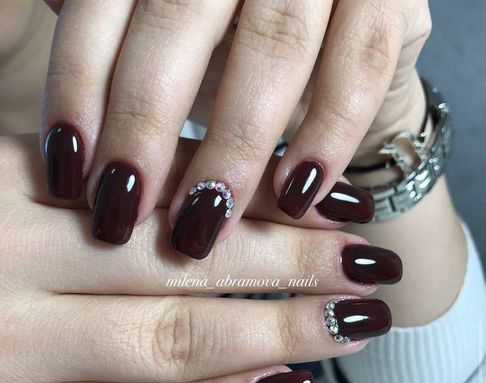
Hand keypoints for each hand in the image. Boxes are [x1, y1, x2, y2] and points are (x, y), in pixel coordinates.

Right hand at [0, 134, 400, 382]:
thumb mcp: (18, 185)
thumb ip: (107, 182)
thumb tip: (212, 185)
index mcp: (20, 183)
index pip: (179, 187)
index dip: (269, 200)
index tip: (342, 210)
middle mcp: (21, 260)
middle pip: (193, 259)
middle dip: (296, 265)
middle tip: (371, 265)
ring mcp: (16, 350)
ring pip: (178, 339)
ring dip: (280, 333)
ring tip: (353, 326)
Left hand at [41, 0, 430, 257]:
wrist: (334, 30)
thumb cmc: (236, 44)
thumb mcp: (175, 48)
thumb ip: (127, 65)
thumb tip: (74, 140)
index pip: (101, 8)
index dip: (79, 93)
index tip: (72, 176)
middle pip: (178, 22)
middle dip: (145, 126)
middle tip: (123, 213)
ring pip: (274, 49)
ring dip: (235, 148)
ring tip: (202, 226)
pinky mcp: (386, 0)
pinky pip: (360, 67)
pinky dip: (329, 135)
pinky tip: (297, 198)